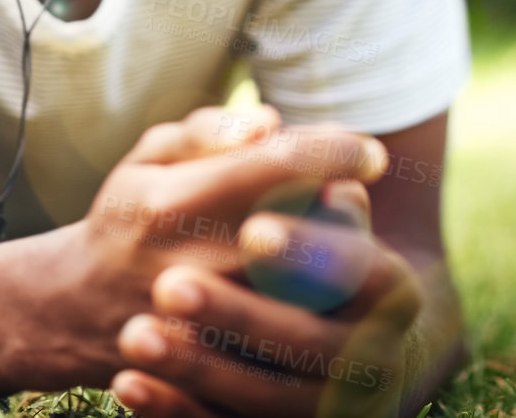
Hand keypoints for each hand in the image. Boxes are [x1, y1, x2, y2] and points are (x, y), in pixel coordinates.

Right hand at [60, 106, 391, 390]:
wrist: (77, 309)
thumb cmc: (131, 215)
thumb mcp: (150, 158)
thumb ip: (208, 132)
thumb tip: (269, 122)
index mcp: (170, 204)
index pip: (273, 169)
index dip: (334, 155)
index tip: (371, 154)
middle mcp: (187, 266)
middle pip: (302, 234)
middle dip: (343, 213)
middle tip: (355, 199)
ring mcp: (202, 326)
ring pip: (304, 295)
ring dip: (336, 261)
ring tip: (341, 239)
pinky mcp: (214, 365)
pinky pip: (288, 342)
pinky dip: (318, 309)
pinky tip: (321, 287)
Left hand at [109, 149, 423, 416]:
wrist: (293, 338)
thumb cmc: (285, 246)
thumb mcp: (290, 198)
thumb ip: (278, 159)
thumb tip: (264, 127)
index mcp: (389, 287)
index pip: (366, 273)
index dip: (312, 252)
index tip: (253, 232)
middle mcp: (370, 354)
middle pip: (312, 343)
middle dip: (239, 315)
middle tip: (169, 285)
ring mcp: (324, 406)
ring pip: (265, 400)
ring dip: (197, 368)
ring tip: (134, 334)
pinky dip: (175, 413)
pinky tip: (126, 384)